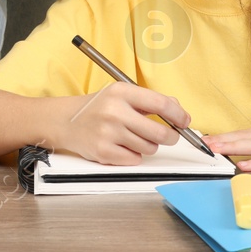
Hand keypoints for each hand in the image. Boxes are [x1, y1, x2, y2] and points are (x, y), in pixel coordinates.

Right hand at [52, 82, 185, 165]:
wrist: (66, 121)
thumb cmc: (98, 108)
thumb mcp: (121, 94)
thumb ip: (149, 100)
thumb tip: (178, 111)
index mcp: (121, 92)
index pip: (160, 104)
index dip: (178, 115)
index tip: (185, 121)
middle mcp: (114, 111)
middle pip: (160, 132)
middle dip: (170, 137)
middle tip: (168, 136)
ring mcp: (108, 132)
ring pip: (149, 148)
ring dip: (147, 145)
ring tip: (132, 137)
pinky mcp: (103, 151)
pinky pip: (134, 159)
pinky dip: (133, 155)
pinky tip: (121, 146)